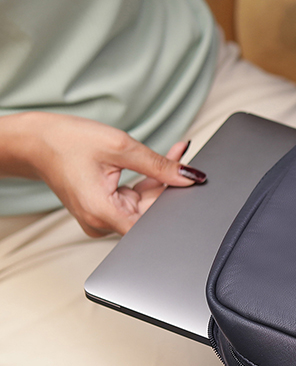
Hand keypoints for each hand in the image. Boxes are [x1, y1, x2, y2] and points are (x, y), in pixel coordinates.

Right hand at [0, 113, 205, 236]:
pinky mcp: (103, 211)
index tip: (190, 183)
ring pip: (144, 205)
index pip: (154, 224)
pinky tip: (157, 165)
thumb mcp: (121, 147)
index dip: (175, 205)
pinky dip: (147, 183)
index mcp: (102, 212)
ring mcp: (101, 219)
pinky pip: (134, 200)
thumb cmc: (66, 141)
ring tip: (170, 155)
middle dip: (170, 185)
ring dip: (159, 182)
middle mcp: (101, 223)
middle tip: (181, 158)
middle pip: (151, 213)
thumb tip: (191, 177)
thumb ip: (160, 165)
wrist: (35, 141)